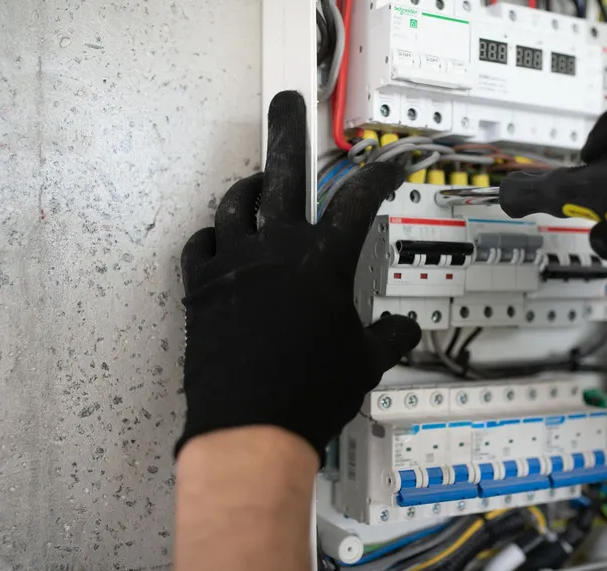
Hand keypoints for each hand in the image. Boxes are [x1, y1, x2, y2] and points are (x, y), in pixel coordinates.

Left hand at [177, 91, 420, 456]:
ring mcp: (232, 265)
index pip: (359, 202)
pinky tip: (221, 239)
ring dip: (248, 189)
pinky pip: (200, 244)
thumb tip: (405, 329)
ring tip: (258, 183)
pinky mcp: (200, 287)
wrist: (250, 428)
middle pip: (282, 175)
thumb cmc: (311, 394)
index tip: (390, 162)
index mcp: (322, 264)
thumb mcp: (365, 362)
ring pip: (234, 205)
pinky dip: (212, 235)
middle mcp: (275, 251)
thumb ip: (390, 336)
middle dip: (287, 132)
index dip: (379, 175)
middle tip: (286, 105)